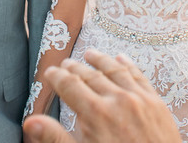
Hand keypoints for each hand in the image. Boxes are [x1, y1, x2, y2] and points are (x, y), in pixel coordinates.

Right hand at [22, 50, 178, 142]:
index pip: (70, 86)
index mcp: (96, 114)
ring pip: (115, 70)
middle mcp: (117, 100)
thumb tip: (31, 122)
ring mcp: (139, 99)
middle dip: (75, 69)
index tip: (50, 73)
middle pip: (91, 76)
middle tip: (65, 64)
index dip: (57, 77)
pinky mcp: (156, 103)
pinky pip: (139, 76)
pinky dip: (128, 65)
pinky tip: (121, 59)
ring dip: (100, 61)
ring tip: (90, 54)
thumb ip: (56, 138)